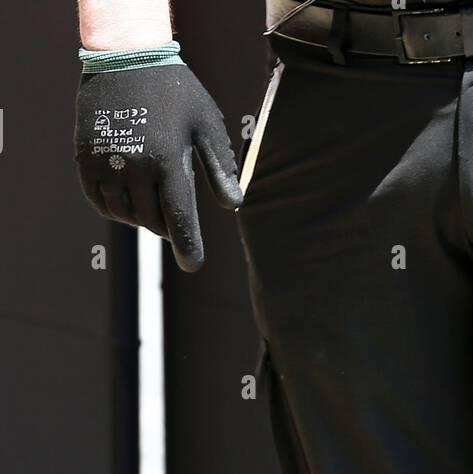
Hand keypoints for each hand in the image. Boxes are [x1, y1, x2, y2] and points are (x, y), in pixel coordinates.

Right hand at [75, 63, 242, 272]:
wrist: (125, 56)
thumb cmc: (174, 90)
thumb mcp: (206, 123)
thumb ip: (220, 166)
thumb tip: (233, 205)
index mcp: (169, 161)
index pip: (179, 218)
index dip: (187, 246)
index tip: (193, 265)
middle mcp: (136, 166)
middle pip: (153, 220)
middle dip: (166, 224)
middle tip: (170, 213)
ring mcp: (107, 162)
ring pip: (125, 215)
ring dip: (140, 217)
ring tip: (149, 202)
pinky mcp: (86, 158)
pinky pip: (99, 202)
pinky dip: (114, 209)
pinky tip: (126, 200)